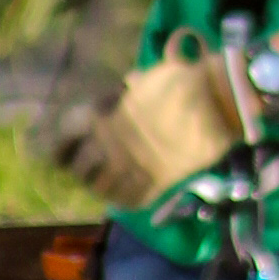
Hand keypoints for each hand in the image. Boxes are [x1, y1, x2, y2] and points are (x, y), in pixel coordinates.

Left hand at [69, 33, 253, 210]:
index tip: (66, 147)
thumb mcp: (147, 79)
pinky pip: (131, 200)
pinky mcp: (158, 183)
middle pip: (81, 170)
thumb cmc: (183, 81)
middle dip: (82, 168)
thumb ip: (131, 89)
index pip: (66, 140)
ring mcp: (135, 167)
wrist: (216, 100)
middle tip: (90, 165)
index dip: (62, 146)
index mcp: (106, 119)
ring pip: (102, 189)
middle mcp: (114, 146)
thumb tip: (129, 83)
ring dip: (101, 186)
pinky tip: (125, 194)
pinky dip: (125, 199)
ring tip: (107, 181)